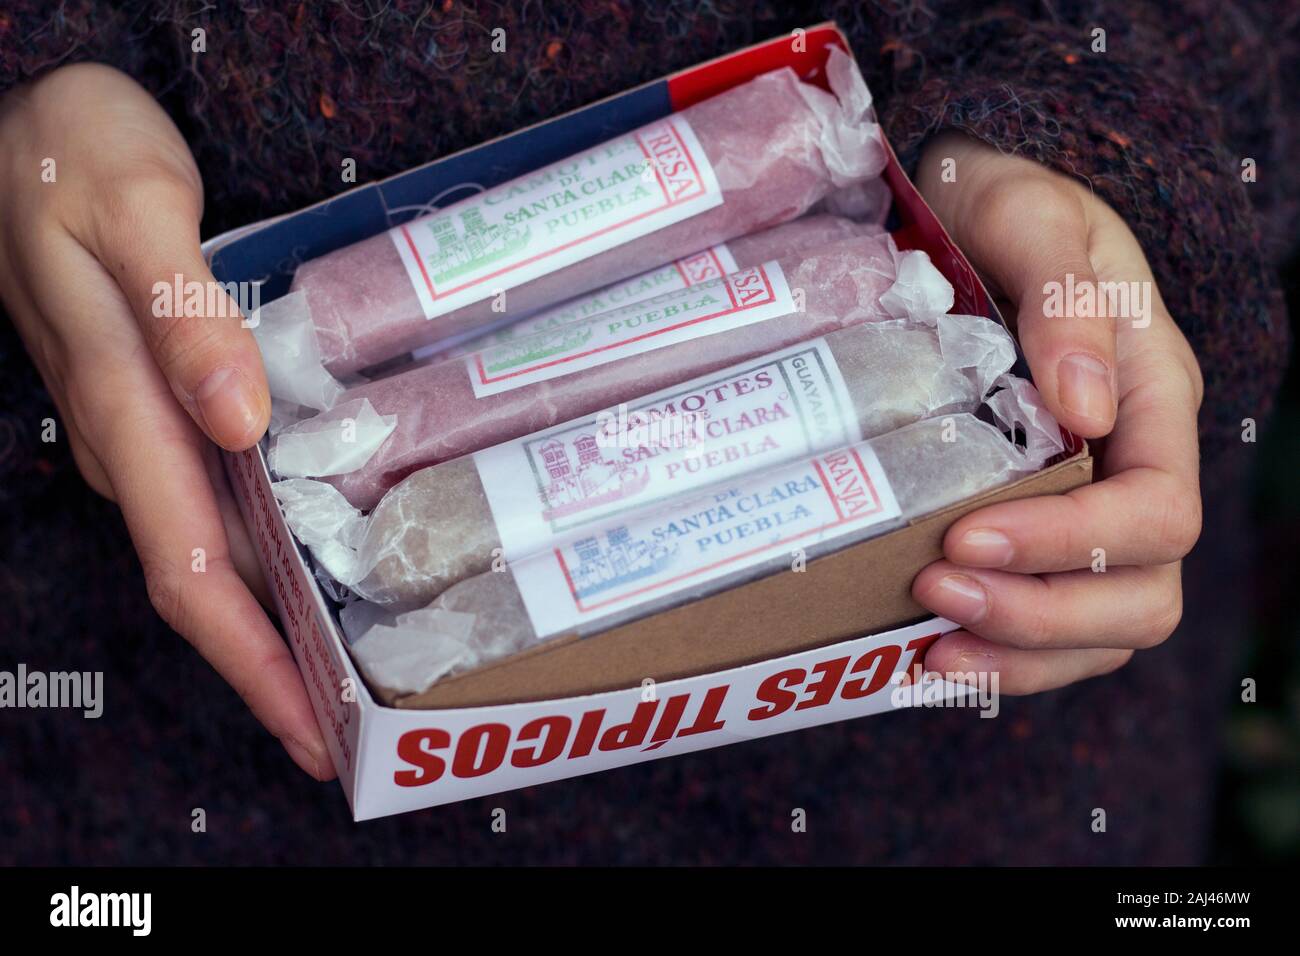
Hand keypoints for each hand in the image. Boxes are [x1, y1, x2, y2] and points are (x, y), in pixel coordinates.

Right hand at [0, 64, 331, 777]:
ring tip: (340, 674)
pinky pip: (211, 503)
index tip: (307, 720)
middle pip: (203, 582)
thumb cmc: (75, 155)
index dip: (251, 655)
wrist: (22, 130)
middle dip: (269, 669)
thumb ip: (184, 318)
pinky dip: (262, 553)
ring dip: (269, 621)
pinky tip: (307, 568)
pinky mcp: (154, 407)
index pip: (190, 565)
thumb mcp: (137, 210)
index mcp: (127, 409)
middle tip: (340, 730)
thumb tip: (236, 421)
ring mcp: (139, 430)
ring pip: (208, 549)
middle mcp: (131, 441)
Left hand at [911, 132, 1203, 693]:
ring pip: (1103, 629)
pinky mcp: (1042, 530)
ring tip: (930, 647)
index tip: (966, 534)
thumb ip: (1066, 300)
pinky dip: (1001, 657)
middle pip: (1142, 594)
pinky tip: (929, 656)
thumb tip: (1087, 409)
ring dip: (1020, 653)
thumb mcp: (1032, 219)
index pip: (1156, 512)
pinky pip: (1052, 627)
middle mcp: (1136, 465)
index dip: (1071, 543)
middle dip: (1041, 613)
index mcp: (1153, 398)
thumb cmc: (1005, 201)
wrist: (968, 203)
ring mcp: (1093, 507)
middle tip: (933, 588)